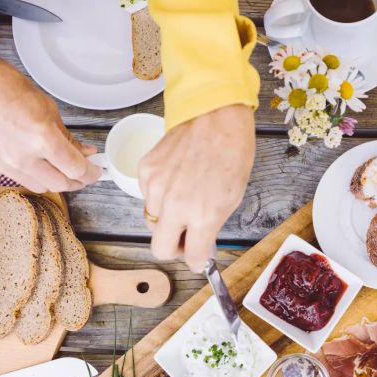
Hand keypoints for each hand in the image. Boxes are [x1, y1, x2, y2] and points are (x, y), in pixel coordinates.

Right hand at [0, 53, 100, 191]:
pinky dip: (35, 175)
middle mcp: (23, 158)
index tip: (96, 169)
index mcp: (41, 138)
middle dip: (77, 181)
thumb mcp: (46, 107)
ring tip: (61, 169)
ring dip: (55, 181)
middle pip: (60, 185)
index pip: (75, 169)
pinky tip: (39, 164)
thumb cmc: (3, 86)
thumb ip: (66, 135)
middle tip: (83, 172)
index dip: (90, 173)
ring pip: (40, 187)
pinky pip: (21, 179)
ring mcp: (5, 165)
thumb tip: (83, 151)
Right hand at [139, 104, 254, 271]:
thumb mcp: (232, 197)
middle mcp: (175, 206)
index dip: (196, 261)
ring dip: (166, 217)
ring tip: (183, 196)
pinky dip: (159, 194)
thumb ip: (212, 225)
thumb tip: (200, 244)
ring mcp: (155, 188)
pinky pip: (147, 196)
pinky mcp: (145, 171)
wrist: (215, 115)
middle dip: (173, 248)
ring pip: (152, 221)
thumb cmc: (231, 152)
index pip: (191, 259)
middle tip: (185, 236)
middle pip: (160, 250)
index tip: (198, 256)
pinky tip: (176, 178)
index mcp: (203, 215)